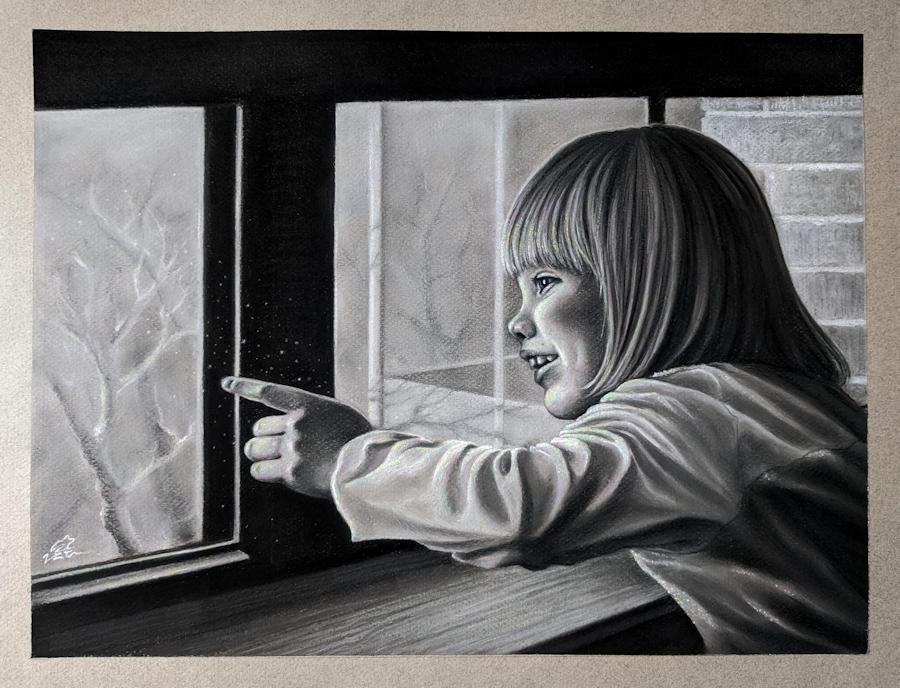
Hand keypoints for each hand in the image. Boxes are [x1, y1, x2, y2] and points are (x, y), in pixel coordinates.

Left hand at [221, 376, 372, 498]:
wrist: (368, 466)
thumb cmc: (360, 441)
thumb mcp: (339, 416)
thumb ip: (315, 416)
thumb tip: (293, 425)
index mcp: (309, 405)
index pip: (270, 392)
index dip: (246, 387)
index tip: (227, 383)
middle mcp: (296, 424)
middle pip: (259, 428)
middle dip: (264, 437)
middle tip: (276, 445)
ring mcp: (292, 448)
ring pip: (255, 448)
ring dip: (260, 453)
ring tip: (273, 459)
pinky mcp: (290, 472)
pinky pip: (261, 470)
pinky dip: (264, 471)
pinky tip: (276, 473)